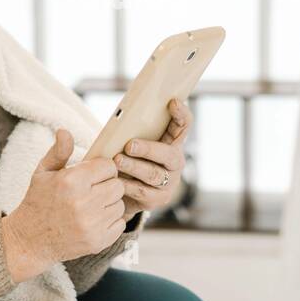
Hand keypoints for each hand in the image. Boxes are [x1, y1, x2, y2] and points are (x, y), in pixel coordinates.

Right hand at [0, 128, 125, 281]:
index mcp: (71, 181)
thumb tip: (65, 131)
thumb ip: (58, 152)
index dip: (101, 169)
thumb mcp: (43, 173)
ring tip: (92, 206)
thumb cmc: (37, 202)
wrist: (29, 241)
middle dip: (107, 185)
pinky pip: (119, 223)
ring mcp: (92, 224)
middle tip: (93, 190)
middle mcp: (84, 203)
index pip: (108, 166)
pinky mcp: (98, 241)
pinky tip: (94, 220)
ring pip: (120, 204)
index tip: (92, 175)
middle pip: (117, 185)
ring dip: (109, 204)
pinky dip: (110, 222)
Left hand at [112, 97, 191, 222]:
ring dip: (134, 167)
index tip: (172, 102)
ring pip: (154, 174)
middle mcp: (175, 163)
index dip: (181, 114)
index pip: (183, 126)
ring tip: (117, 161)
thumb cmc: (129, 159)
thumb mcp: (135, 143)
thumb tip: (120, 118)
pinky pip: (143, 192)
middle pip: (168, 154)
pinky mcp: (158, 199)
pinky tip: (116, 181)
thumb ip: (134, 131)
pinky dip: (127, 185)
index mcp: (172, 143)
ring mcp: (169, 182)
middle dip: (148, 149)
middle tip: (129, 145)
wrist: (125, 193)